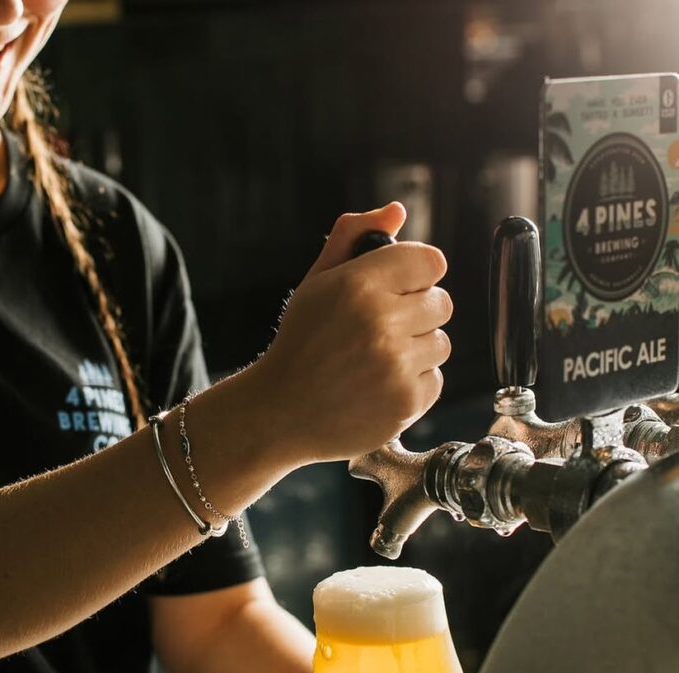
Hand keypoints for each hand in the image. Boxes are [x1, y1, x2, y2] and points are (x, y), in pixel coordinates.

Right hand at [253, 202, 452, 465]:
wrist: (279, 413)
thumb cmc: (300, 345)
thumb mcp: (316, 284)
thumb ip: (352, 239)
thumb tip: (397, 211)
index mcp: (358, 285)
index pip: (431, 261)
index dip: (417, 275)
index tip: (398, 290)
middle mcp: (381, 322)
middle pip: (441, 302)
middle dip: (416, 314)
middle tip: (378, 332)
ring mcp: (396, 365)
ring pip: (441, 343)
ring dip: (416, 351)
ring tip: (376, 362)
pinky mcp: (406, 401)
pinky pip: (435, 380)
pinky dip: (412, 385)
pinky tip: (378, 388)